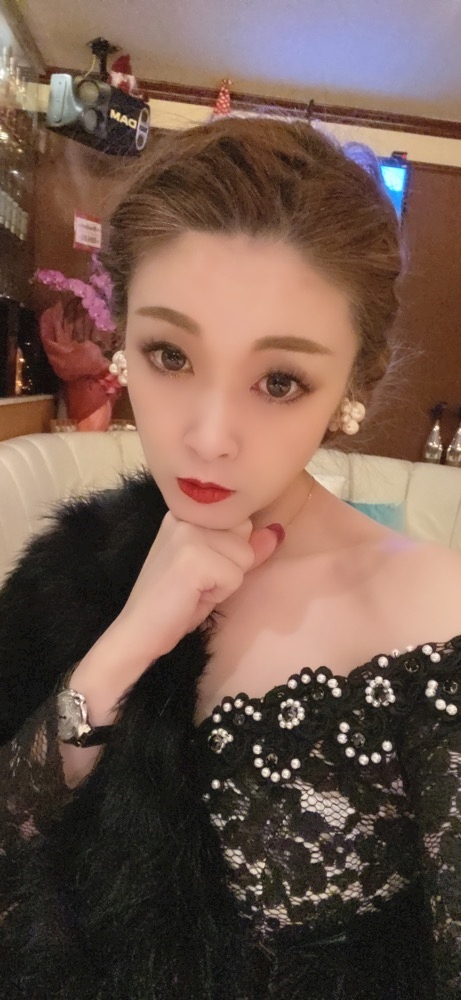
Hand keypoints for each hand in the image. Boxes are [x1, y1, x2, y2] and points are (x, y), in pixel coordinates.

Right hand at [117, 513, 281, 658]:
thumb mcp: (215, 568)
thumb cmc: (175, 601)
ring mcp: (188, 533)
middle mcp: (185, 513)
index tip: (199, 568)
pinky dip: (221, 593)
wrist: (139, 631)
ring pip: (244, 555)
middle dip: (231, 563)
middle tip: (199, 580)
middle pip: (245, 534)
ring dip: (227, 580)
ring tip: (195, 589)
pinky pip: (236, 575)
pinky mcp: (193, 557)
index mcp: (186, 510)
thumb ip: (246, 547)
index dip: (230, 551)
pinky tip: (194, 596)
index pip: (239, 521)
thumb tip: (277, 531)